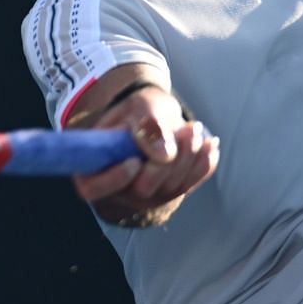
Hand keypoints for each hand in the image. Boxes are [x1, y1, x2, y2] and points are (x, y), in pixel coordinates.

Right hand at [72, 86, 218, 227]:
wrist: (154, 115)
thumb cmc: (137, 111)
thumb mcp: (138, 108)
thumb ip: (146, 126)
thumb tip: (164, 154)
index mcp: (94, 169)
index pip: (94, 188)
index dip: (113, 179)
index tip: (134, 161)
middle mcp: (119, 189)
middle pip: (141, 190)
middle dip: (164, 163)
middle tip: (183, 132)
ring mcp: (147, 195)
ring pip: (170, 189)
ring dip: (188, 158)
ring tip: (193, 129)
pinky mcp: (171, 192)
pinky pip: (191, 184)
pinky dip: (203, 164)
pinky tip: (208, 144)